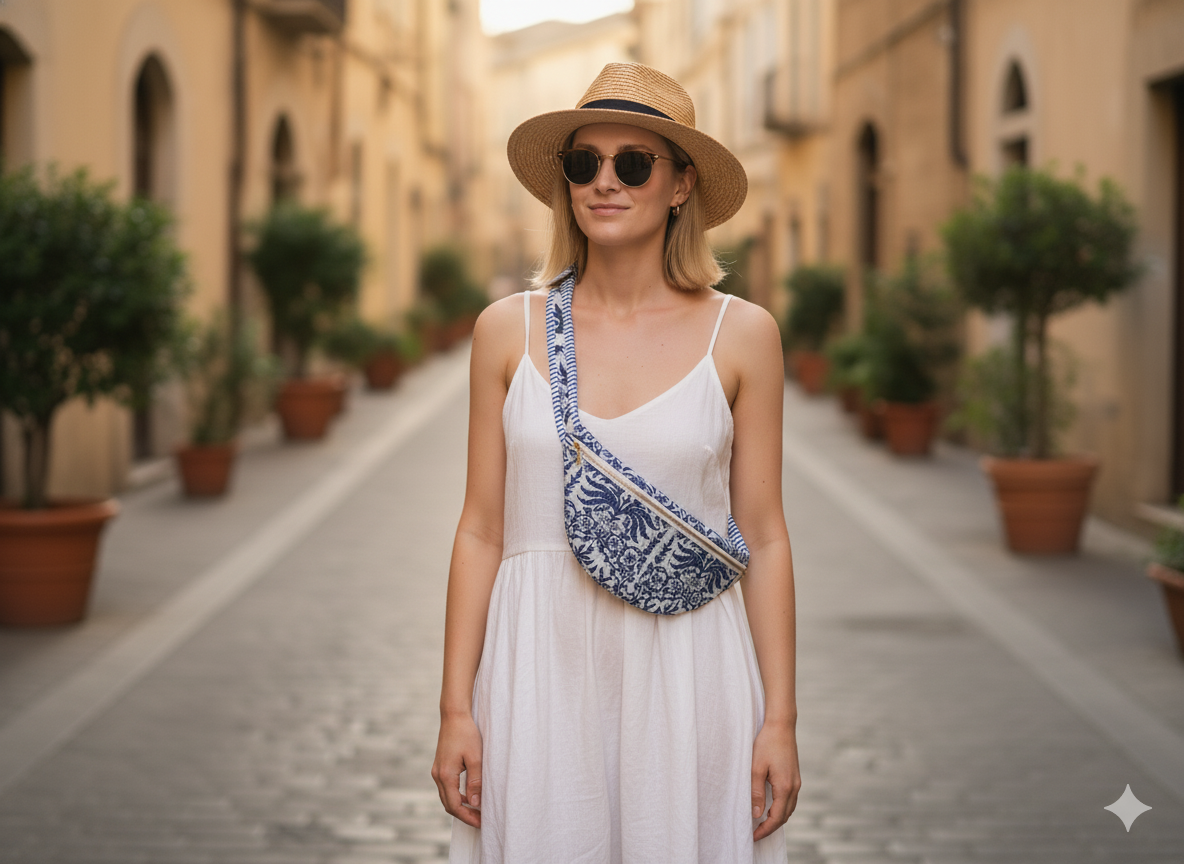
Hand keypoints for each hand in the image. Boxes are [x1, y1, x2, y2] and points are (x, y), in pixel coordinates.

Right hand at [431, 713, 482, 828]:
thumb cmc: (466, 734)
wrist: (454, 715)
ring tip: (477, 810)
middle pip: (449, 805)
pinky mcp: (440, 766)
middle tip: (481, 820)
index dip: (468, 817)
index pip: (455, 806)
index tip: (481, 823)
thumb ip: (475, 782)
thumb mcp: (475, 758)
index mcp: (445, 775)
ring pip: (447, 797)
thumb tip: (475, 803)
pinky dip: (457, 796)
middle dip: (464, 815)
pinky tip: (470, 796)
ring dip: (460, 806)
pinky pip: (447, 788)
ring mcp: (437, 771)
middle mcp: (438, 775)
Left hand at [751, 720, 800, 840]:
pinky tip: (771, 807)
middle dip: (771, 827)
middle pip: (785, 816)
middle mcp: (794, 787)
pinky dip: (781, 808)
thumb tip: (757, 814)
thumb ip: (756, 792)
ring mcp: (797, 782)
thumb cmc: (766, 744)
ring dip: (777, 818)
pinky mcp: (795, 776)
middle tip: (755, 833)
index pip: (777, 818)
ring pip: (789, 809)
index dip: (765, 830)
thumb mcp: (756, 768)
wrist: (781, 725)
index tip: (754, 837)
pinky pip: (790, 800)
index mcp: (785, 787)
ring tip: (761, 823)